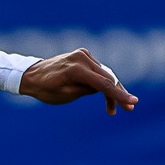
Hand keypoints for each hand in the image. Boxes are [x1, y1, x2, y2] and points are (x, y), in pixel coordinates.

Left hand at [18, 48, 138, 114]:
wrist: (32, 75)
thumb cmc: (45, 89)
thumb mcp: (65, 96)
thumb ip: (85, 90)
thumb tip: (103, 87)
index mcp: (75, 69)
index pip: (102, 84)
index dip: (119, 94)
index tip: (132, 102)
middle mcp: (82, 58)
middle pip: (107, 78)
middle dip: (118, 94)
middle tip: (129, 109)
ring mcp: (83, 55)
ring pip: (104, 75)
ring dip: (110, 91)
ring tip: (113, 110)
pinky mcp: (83, 56)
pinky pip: (97, 71)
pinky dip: (102, 83)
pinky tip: (105, 98)